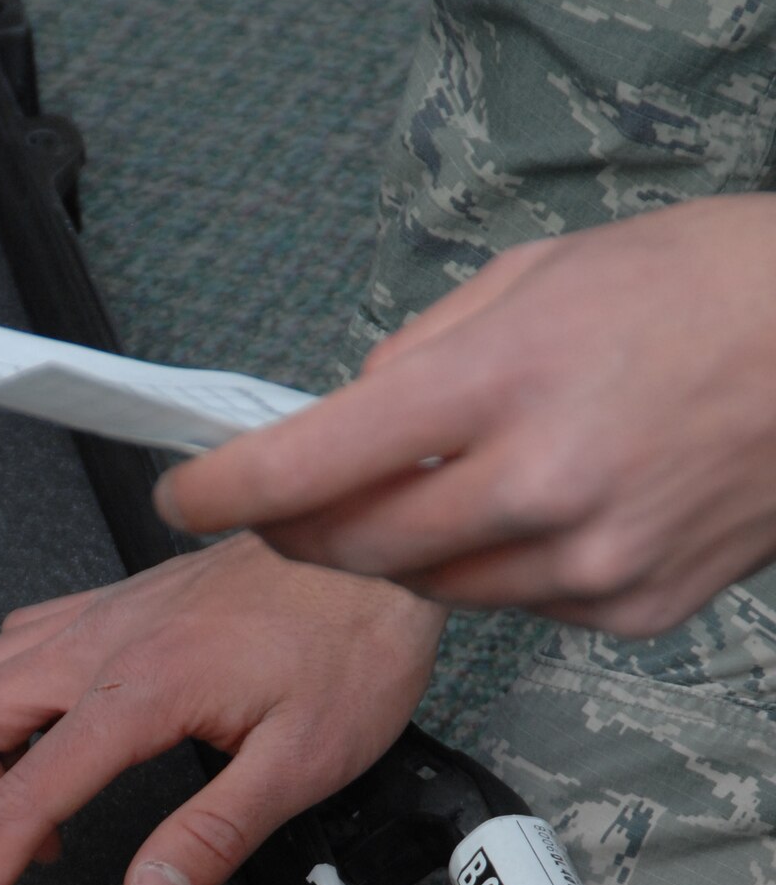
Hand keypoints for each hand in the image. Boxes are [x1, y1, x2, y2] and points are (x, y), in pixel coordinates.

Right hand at [0, 533, 445, 884]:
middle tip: (12, 856)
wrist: (374, 541)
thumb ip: (215, 834)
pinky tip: (59, 723)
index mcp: (140, 690)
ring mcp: (108, 612)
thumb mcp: (302, 762)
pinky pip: (25, 635)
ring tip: (37, 799)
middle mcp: (106, 642)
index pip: (26, 796)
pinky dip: (13, 690)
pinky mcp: (124, 597)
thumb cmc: (353, 639)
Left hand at [156, 198, 775, 635]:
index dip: (225, 489)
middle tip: (281, 507)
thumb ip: (424, 353)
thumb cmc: (704, 289)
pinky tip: (541, 512)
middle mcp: (539, 485)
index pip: (311, 465)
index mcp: (504, 379)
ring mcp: (586, 562)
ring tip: (448, 485)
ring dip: (400, 550)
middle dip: (297, 532)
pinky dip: (495, 568)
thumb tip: (347, 418)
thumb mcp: (541, 274)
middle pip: (352, 551)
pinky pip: (514, 606)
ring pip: (429, 589)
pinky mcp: (626, 610)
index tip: (182, 492)